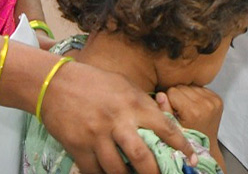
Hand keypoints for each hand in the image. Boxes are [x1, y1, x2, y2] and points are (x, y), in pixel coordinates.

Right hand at [41, 58, 195, 173]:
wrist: (56, 84)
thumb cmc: (96, 83)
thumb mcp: (126, 86)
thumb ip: (143, 105)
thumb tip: (163, 119)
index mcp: (134, 103)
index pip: (165, 127)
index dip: (181, 145)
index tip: (191, 157)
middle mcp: (118, 121)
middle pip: (142, 156)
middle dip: (155, 173)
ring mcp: (97, 136)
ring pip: (118, 170)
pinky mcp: (78, 148)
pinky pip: (95, 172)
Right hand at [159, 85, 222, 147]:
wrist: (207, 146)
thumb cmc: (187, 140)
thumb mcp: (172, 127)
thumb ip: (164, 110)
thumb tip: (160, 94)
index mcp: (193, 111)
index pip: (172, 91)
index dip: (169, 100)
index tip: (171, 110)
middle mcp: (205, 104)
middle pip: (182, 87)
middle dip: (178, 97)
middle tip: (179, 110)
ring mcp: (214, 101)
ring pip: (191, 86)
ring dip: (187, 95)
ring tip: (187, 108)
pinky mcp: (218, 99)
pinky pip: (201, 88)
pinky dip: (196, 96)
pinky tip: (195, 106)